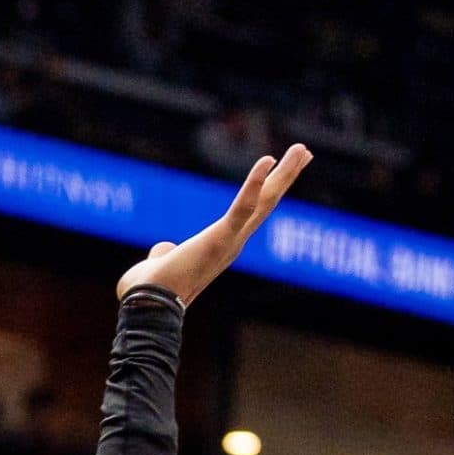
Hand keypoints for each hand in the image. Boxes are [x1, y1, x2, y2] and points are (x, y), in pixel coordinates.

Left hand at [118, 144, 311, 305]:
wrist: (148, 304)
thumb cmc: (152, 289)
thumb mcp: (162, 263)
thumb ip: (165, 253)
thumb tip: (163, 250)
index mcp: (221, 245)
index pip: (250, 212)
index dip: (265, 191)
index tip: (278, 169)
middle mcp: (234, 242)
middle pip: (266, 203)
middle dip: (286, 176)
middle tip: (305, 152)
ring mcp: (231, 240)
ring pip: (264, 202)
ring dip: (285, 174)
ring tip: (303, 150)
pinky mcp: (221, 237)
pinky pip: (243, 207)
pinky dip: (254, 183)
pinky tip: (268, 160)